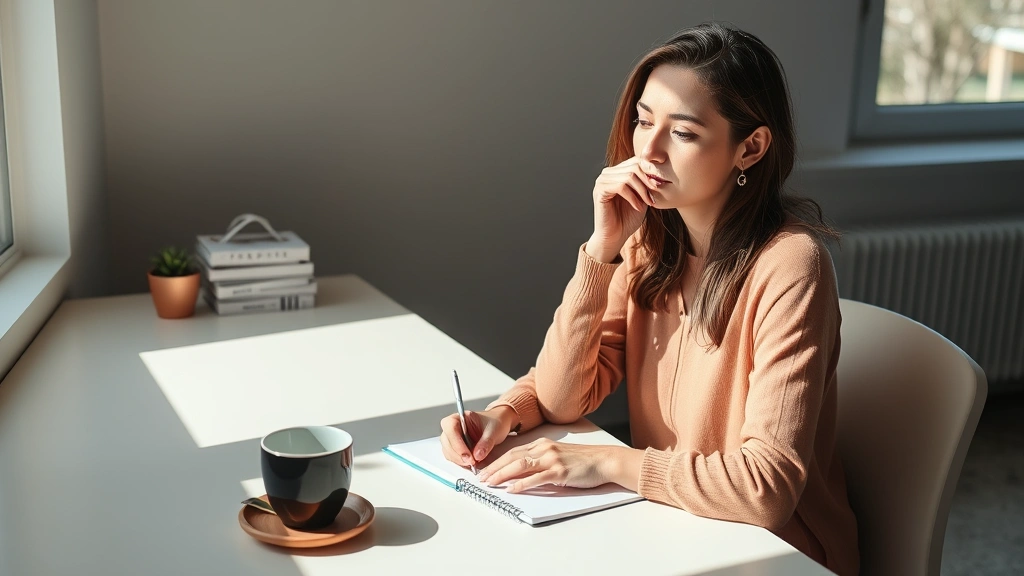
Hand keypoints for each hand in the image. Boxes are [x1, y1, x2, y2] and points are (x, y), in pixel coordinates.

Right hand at [439, 406, 515, 467]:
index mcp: (458, 417)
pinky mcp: (454, 449)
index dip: (457, 444)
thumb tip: (477, 455)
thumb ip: (486, 442)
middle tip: (472, 462)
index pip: (451, 428)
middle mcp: (452, 428)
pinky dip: (461, 463)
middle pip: (447, 443)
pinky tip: (471, 463)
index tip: (468, 456)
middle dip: (459, 455)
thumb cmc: (493, 423)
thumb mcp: (493, 430)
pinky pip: (453, 458)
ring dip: (459, 461)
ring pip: (448, 452)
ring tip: (474, 463)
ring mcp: (451, 439)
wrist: (497, 426)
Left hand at [477, 438, 640, 493]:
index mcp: (542, 443)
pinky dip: (521, 484)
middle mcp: (544, 448)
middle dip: (494, 468)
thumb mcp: (559, 455)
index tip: (485, 469)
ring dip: (502, 474)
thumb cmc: (584, 461)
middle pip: (512, 457)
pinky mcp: (559, 472)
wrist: (604, 460)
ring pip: (520, 465)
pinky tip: (511, 489)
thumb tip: (523, 473)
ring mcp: (551, 459)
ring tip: (490, 483)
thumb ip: (542, 461)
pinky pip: (535, 478)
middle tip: (481, 478)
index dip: (497, 461)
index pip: (513, 451)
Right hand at [587, 156, 655, 262]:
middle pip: (634, 166)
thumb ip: (647, 183)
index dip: (651, 170)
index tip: (661, 184)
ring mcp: (602, 180)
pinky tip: (638, 207)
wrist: (614, 236)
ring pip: (629, 176)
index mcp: (617, 172)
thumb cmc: (628, 218)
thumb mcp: (642, 197)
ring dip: (642, 190)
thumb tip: (661, 171)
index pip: (637, 161)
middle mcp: (608, 173)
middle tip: (657, 193)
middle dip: (648, 180)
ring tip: (649, 202)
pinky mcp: (600, 190)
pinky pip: (621, 186)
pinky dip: (633, 197)